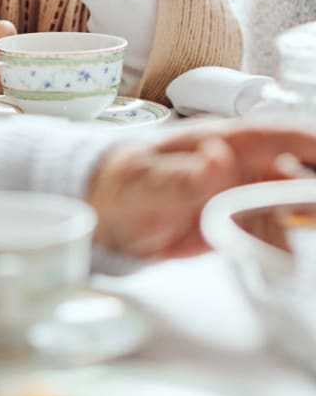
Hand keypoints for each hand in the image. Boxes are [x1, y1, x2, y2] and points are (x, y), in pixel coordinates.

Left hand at [86, 119, 315, 259]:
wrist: (100, 212)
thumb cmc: (119, 183)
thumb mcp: (145, 182)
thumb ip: (183, 175)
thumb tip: (219, 156)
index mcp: (216, 141)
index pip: (273, 136)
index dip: (308, 145)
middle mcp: (233, 163)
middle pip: (290, 171)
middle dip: (308, 190)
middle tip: (311, 218)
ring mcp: (234, 192)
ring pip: (284, 202)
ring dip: (296, 221)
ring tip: (287, 251)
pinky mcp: (232, 221)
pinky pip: (267, 229)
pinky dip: (279, 243)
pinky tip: (279, 259)